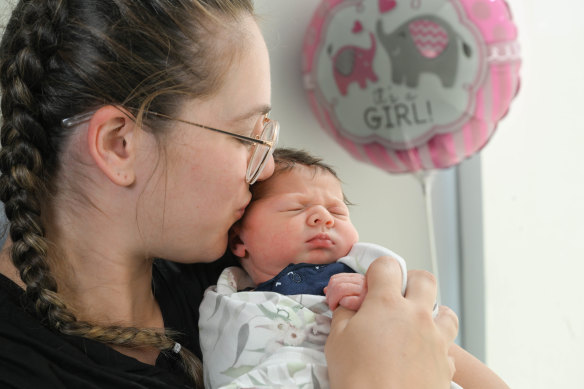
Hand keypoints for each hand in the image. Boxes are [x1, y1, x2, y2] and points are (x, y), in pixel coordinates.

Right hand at [325, 257, 457, 388]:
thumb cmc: (358, 378)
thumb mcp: (337, 340)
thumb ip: (344, 314)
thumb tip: (348, 305)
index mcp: (387, 304)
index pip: (387, 266)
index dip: (377, 271)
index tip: (370, 283)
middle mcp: (416, 316)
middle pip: (424, 279)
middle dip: (410, 282)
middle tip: (396, 297)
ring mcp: (436, 340)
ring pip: (446, 312)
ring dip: (431, 313)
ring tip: (415, 326)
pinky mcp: (446, 365)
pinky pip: (447, 348)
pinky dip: (435, 348)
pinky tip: (420, 357)